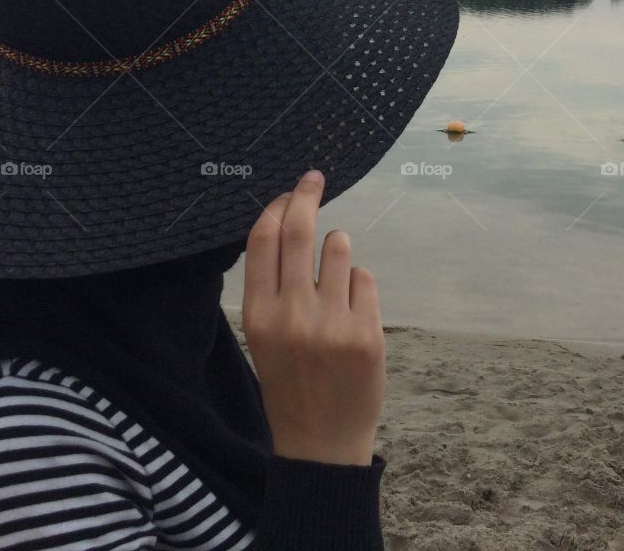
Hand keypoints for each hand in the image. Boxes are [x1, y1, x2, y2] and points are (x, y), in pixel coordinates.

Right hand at [242, 169, 385, 466]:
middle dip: (307, 194)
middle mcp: (291, 315)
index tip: (288, 192)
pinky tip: (351, 316)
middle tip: (314, 178)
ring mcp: (331, 324)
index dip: (276, 207)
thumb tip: (288, 221)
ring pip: (339, 247)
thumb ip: (273, 286)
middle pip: (299, 230)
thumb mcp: (263, 336)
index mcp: (257, 316)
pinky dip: (359, 288)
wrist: (321, 444)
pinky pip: (364, 279)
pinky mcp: (366, 332)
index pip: (262, 240)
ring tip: (334, 281)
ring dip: (338, 251)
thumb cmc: (291, 380)